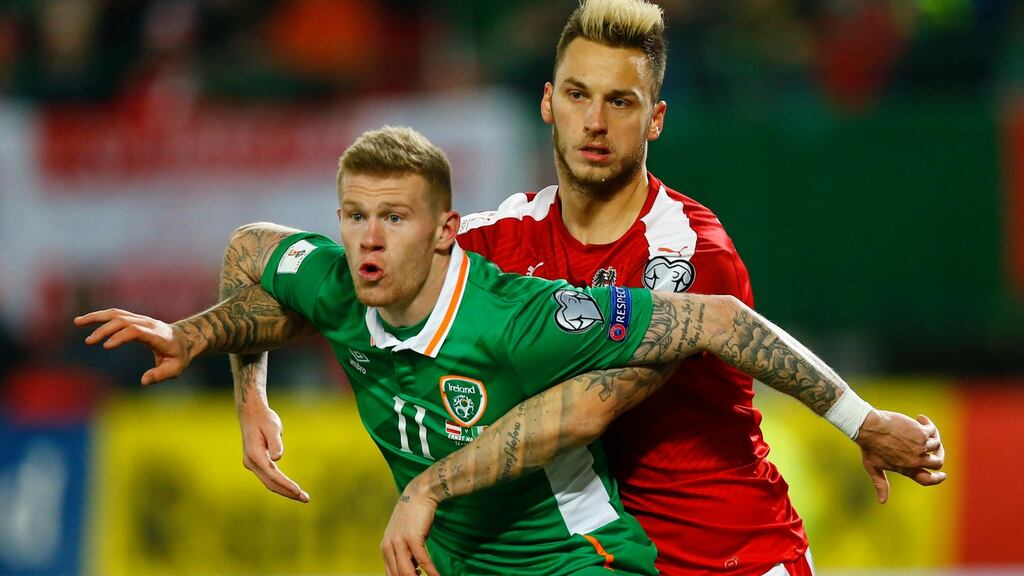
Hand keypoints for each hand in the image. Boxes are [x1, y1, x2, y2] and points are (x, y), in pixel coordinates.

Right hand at [74, 308, 192, 384]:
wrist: (186, 338)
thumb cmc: (179, 356)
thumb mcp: (175, 369)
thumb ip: (160, 375)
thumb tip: (144, 381)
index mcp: (157, 336)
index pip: (137, 331)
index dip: (121, 336)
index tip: (106, 346)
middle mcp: (148, 324)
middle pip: (124, 320)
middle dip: (105, 329)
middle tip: (89, 341)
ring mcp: (141, 319)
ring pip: (117, 313)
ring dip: (97, 317)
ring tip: (77, 322)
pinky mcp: (135, 319)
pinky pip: (116, 315)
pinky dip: (100, 316)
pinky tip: (84, 320)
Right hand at [239, 403, 308, 502]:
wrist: (252, 414)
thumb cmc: (264, 419)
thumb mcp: (273, 427)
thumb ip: (275, 442)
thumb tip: (278, 458)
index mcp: (254, 455)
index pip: (272, 475)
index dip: (286, 484)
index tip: (299, 491)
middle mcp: (251, 462)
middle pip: (271, 483)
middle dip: (288, 492)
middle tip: (306, 499)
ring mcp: (252, 464)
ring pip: (269, 483)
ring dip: (285, 490)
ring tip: (302, 497)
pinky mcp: (256, 463)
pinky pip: (269, 478)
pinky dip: (280, 484)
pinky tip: (291, 488)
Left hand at [381, 476, 439, 575]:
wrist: (418, 495)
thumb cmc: (413, 517)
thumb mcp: (404, 537)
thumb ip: (405, 553)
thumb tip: (414, 569)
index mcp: (385, 548)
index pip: (390, 574)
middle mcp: (389, 546)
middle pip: (398, 575)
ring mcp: (399, 543)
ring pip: (407, 572)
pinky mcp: (413, 538)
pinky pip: (422, 561)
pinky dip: (431, 571)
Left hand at [856, 410, 945, 502]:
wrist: (867, 427)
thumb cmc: (868, 446)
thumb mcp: (873, 467)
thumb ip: (881, 484)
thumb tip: (882, 502)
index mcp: (906, 469)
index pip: (927, 480)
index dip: (938, 479)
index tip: (943, 475)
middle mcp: (915, 460)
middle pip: (938, 462)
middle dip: (939, 455)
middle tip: (935, 447)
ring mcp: (920, 446)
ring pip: (937, 445)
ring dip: (932, 437)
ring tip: (922, 429)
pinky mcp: (921, 432)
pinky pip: (933, 430)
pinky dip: (929, 424)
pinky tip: (920, 419)